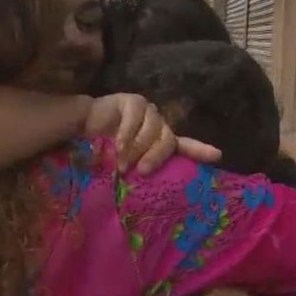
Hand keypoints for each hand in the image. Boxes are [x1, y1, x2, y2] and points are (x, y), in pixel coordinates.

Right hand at [85, 94, 219, 173]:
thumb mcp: (124, 164)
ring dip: (137, 149)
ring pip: (152, 130)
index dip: (200, 150)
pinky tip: (116, 145)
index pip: (184, 145)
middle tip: (142, 171)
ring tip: (122, 164)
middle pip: (168, 140)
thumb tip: (144, 193)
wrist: (79, 130)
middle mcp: (157, 125)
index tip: (216, 156)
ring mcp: (147, 111)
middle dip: (156, 157)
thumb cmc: (102, 152)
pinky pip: (136, 117)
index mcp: (159, 142)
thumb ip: (136, 171)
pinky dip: (127, 134)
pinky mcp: (132, 101)